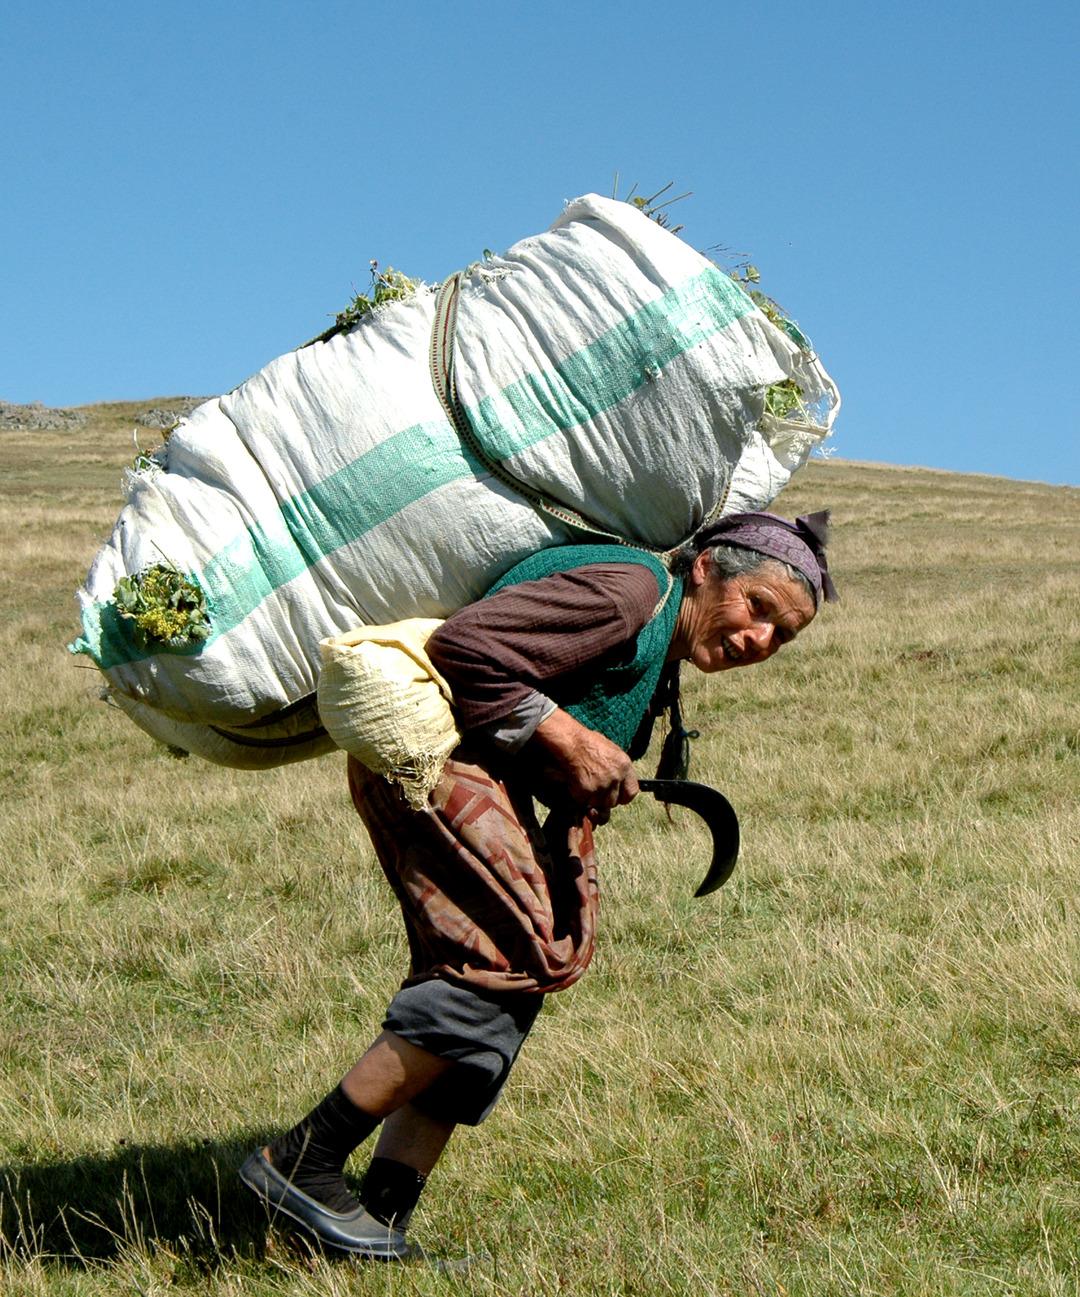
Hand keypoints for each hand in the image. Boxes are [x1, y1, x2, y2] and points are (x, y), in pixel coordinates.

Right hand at [530, 709, 638, 824]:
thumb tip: (618, 784)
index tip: (616, 797)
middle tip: (594, 789)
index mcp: (625, 766)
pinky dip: (578, 796)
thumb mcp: (612, 752)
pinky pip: (584, 802)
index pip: (632, 792)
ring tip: (584, 785)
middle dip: (603, 799)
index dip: (622, 797)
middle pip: (613, 802)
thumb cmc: (587, 743)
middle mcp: (616, 777)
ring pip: (598, 805)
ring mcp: (602, 785)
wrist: (571, 742)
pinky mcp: (587, 791)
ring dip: (591, 800)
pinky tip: (575, 784)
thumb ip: (618, 770)